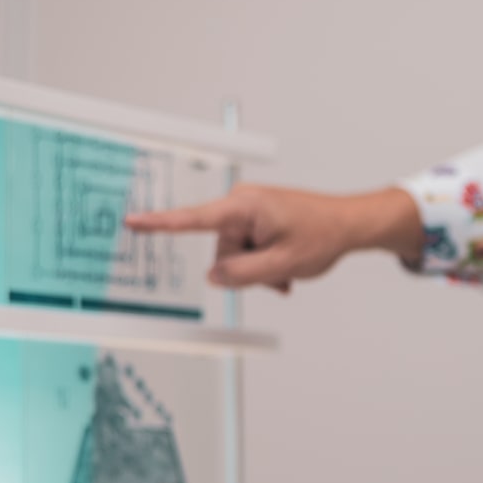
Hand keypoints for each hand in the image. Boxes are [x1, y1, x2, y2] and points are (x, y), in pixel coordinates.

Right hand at [123, 184, 422, 290]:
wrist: (350, 224)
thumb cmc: (322, 235)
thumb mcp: (281, 265)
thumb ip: (242, 275)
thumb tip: (214, 277)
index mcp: (244, 208)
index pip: (193, 219)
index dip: (160, 223)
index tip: (132, 222)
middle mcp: (241, 205)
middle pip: (222, 251)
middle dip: (247, 268)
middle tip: (280, 271)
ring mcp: (248, 212)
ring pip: (236, 255)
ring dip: (259, 269)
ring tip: (287, 268)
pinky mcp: (256, 220)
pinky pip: (248, 250)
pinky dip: (264, 263)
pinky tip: (285, 268)